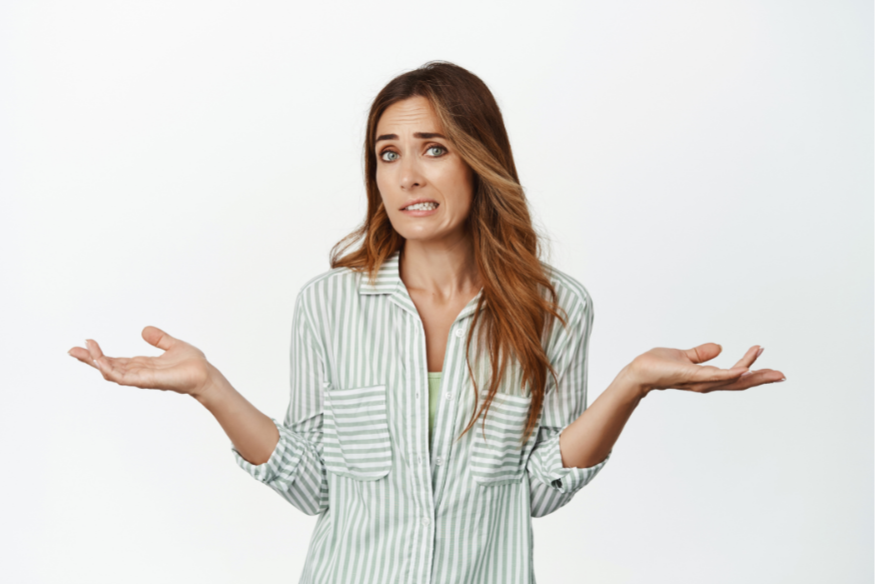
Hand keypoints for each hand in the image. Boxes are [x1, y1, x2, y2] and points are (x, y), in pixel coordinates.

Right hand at [68, 326, 215, 398]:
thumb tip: (144, 330)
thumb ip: (158, 338)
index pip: (115, 360)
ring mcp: (141, 379)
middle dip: (90, 359)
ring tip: (85, 351)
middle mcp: (138, 373)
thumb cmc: (192, 364)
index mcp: (142, 365)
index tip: (86, 343)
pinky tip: (101, 361)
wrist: (205, 374)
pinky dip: (111, 370)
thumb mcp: (172, 345)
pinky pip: (124, 378)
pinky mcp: (148, 381)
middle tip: (72, 350)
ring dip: (97, 362)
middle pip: (108, 367)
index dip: (99, 354)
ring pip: (112, 373)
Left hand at [624, 343, 785, 397]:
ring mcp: (700, 381)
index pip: (735, 376)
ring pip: (732, 379)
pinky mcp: (691, 376)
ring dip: (752, 373)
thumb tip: (719, 347)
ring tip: (771, 370)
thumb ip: (701, 353)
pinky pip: (715, 376)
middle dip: (762, 379)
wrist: (638, 371)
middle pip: (740, 383)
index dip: (753, 370)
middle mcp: (706, 383)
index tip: (766, 358)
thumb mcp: (684, 356)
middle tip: (782, 375)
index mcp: (707, 377)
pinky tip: (744, 369)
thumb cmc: (657, 366)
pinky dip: (730, 373)